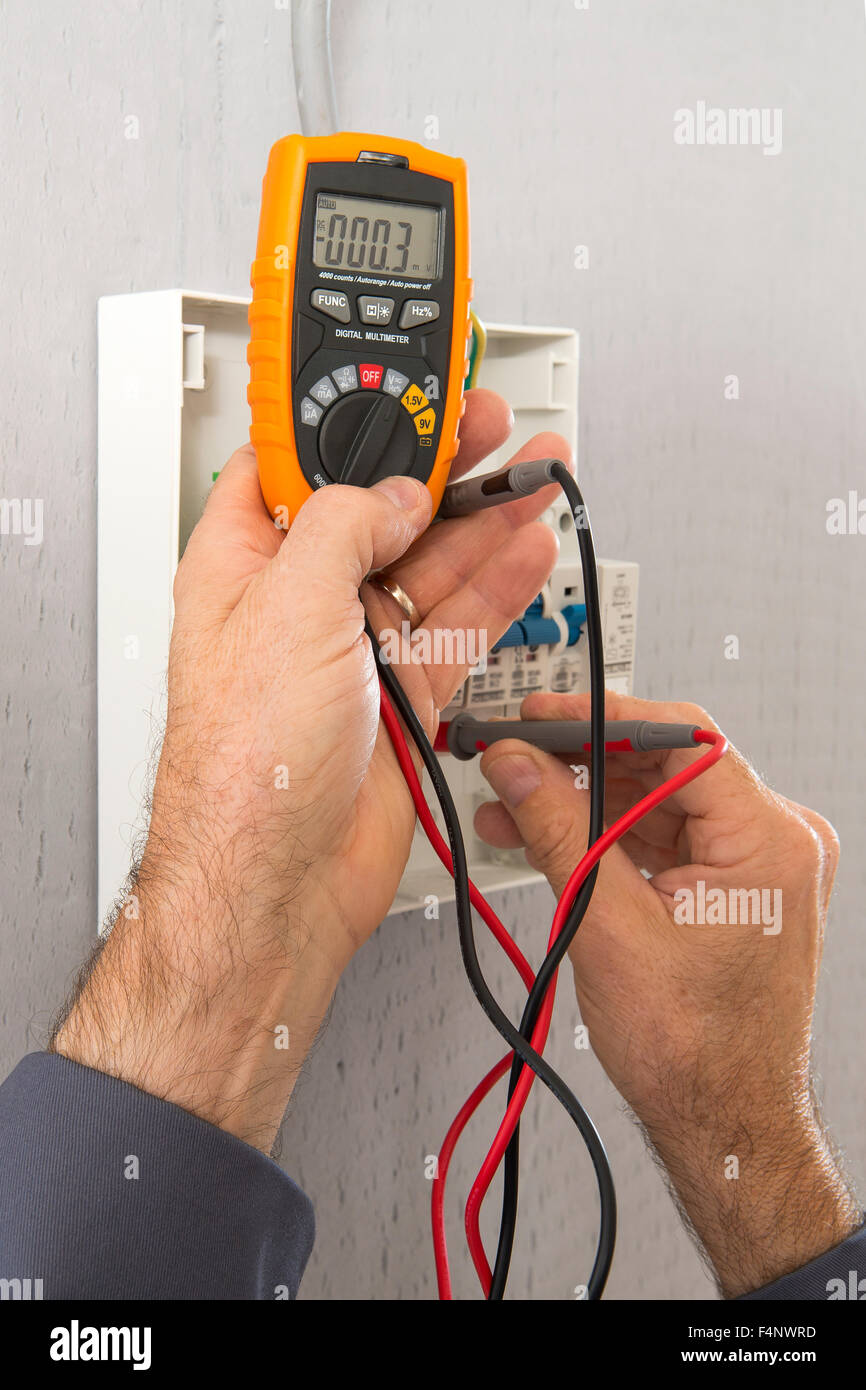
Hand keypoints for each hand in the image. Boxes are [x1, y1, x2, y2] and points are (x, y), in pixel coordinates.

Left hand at [53, 390, 571, 1150]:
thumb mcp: (288, 609)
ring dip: (485, 516)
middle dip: (438, 463)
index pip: (296, 466)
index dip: (350, 424)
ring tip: (533, 470)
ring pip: (431, 561)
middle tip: (489, 423)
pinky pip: (459, 621)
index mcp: (244, 564)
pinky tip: (527, 545)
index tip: (404, 393)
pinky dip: (498, 582)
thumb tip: (395, 489)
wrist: (282, 881)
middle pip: (380, 507)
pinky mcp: (405, 691)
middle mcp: (301, 600)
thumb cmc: (246, 766)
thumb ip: (347, 528)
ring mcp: (357, 646)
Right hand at [476, 689, 860, 1295]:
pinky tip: (543, 836)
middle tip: (511, 758)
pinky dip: (603, 837)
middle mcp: (775, 843)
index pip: (681, 743)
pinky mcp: (729, 885)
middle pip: (664, 768)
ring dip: (581, 804)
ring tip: (509, 804)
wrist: (721, 1123)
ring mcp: (754, 865)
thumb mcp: (607, 927)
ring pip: (653, 803)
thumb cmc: (696, 1053)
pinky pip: (658, 839)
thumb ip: (557, 830)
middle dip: (578, 766)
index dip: (600, 721)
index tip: (539, 717)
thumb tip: (516, 766)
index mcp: (770, 842)